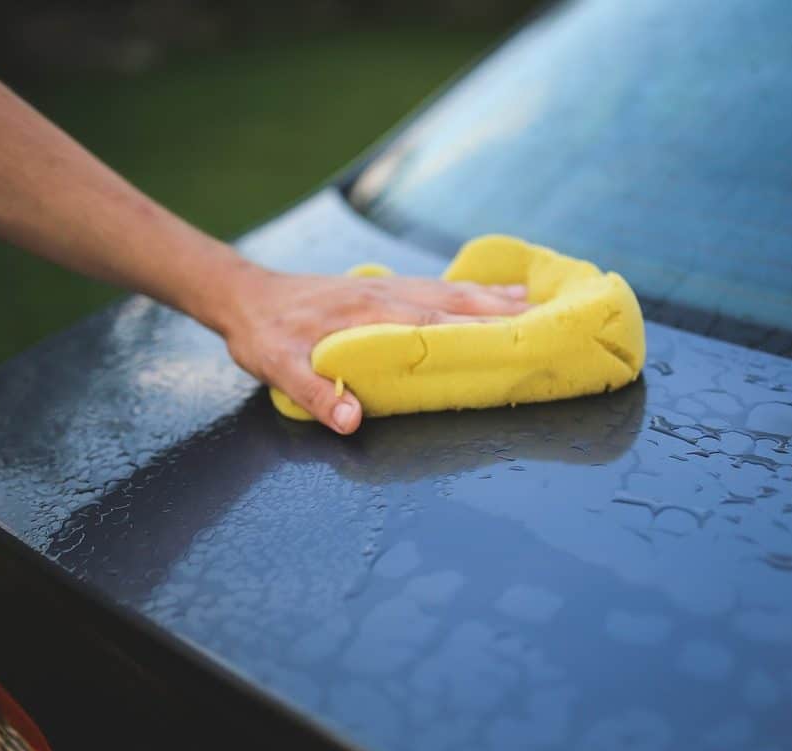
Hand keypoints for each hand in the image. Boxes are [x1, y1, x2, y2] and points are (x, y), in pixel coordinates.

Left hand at [215, 261, 528, 434]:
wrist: (245, 295)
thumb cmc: (263, 335)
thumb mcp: (277, 367)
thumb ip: (314, 394)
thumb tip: (352, 422)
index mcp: (368, 314)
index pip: (433, 323)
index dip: (476, 330)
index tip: (516, 338)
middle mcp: (386, 294)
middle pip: (454, 301)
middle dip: (501, 312)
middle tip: (547, 321)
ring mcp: (388, 287)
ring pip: (451, 290)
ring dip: (493, 297)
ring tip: (535, 302)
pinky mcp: (384, 287)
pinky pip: (438, 286)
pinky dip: (471, 290)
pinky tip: (492, 293)